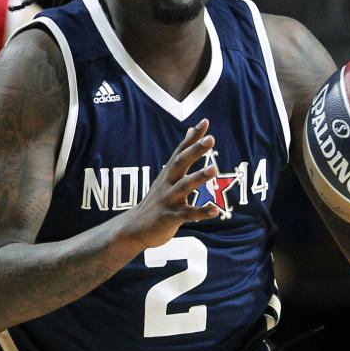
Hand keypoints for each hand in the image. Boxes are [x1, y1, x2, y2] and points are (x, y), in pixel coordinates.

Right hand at [120, 118, 220, 249]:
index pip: (181, 151)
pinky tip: (215, 210)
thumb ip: (181, 156)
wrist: (134, 228)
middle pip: (180, 163)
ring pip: (184, 187)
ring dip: (198, 177)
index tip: (205, 122)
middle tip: (210, 139)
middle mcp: (167, 184)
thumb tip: (190, 131)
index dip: (192, 137)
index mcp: (168, 174)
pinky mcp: (170, 218)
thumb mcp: (167, 177)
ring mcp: (168, 200)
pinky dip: (201, 212)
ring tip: (213, 169)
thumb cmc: (156, 201)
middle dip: (194, 151)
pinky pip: (187, 215)